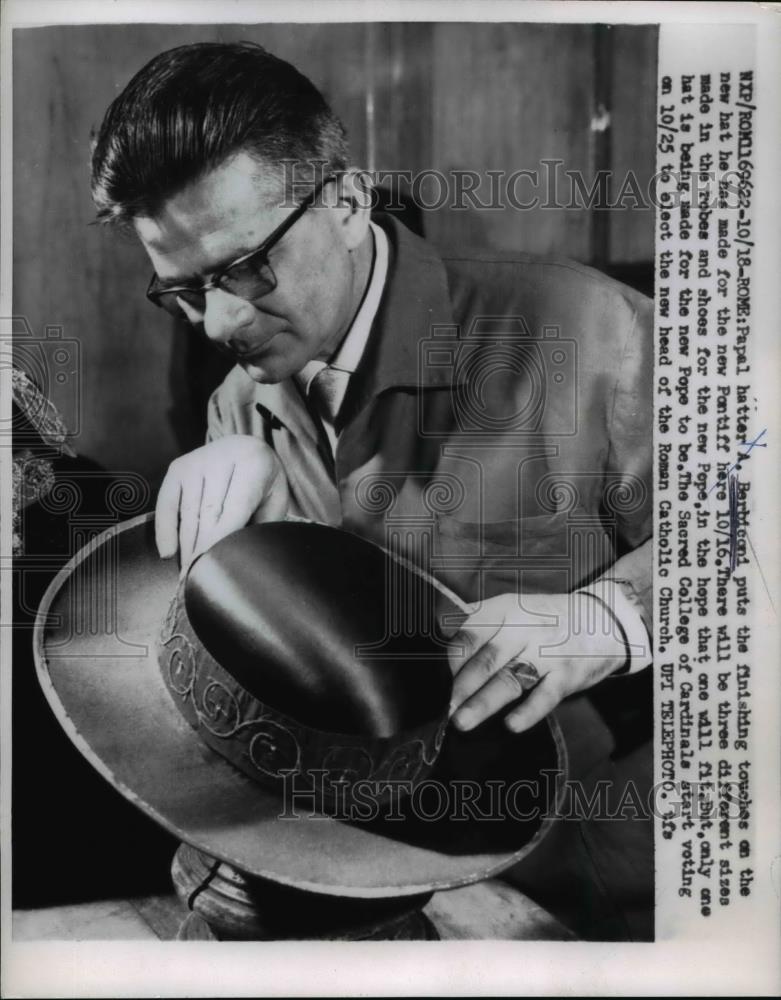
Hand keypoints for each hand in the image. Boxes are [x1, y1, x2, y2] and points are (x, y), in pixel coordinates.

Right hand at [155, 434, 288, 574]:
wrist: (246, 448)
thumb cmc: (263, 485)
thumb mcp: (274, 501)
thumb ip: (262, 524)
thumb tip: (241, 560)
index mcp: (253, 463)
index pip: (235, 508)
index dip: (222, 540)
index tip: (212, 567)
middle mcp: (221, 457)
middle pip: (208, 513)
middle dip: (202, 550)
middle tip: (199, 581)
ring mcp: (197, 460)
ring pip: (188, 512)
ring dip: (186, 547)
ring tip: (187, 576)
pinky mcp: (178, 467)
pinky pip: (167, 502)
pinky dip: (165, 529)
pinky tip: (168, 553)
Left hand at [448, 591, 628, 733]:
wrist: (603, 621)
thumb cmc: (546, 620)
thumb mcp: (513, 609)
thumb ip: (481, 627)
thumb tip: (447, 650)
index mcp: (505, 609)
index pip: (470, 634)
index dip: (453, 659)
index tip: (443, 680)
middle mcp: (524, 628)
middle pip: (487, 659)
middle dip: (462, 686)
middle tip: (446, 707)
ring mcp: (547, 652)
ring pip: (509, 680)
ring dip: (483, 703)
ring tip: (462, 720)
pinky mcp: (567, 675)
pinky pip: (545, 696)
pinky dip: (528, 712)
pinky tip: (511, 725)